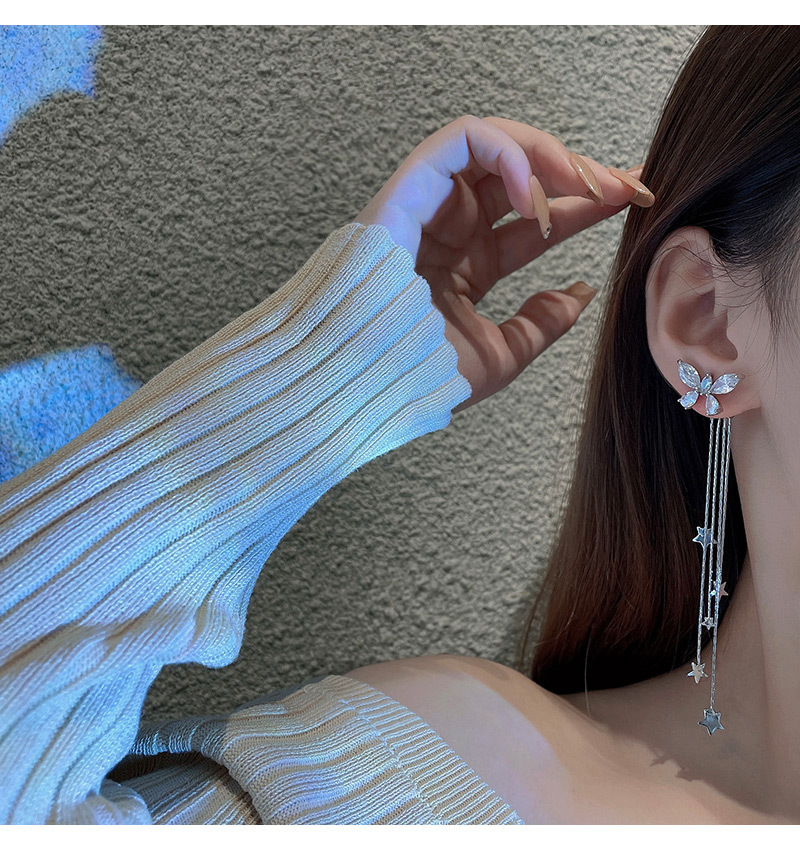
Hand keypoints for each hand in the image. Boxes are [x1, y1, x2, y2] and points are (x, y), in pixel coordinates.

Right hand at [354, 115, 651, 412]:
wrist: (365, 383)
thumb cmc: (419, 376)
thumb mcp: (498, 356)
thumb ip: (539, 324)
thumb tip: (579, 293)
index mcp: (469, 265)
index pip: (535, 222)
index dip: (586, 206)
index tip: (636, 200)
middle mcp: (451, 229)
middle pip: (522, 178)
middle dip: (580, 172)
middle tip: (629, 184)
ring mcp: (429, 206)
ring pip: (494, 146)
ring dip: (549, 156)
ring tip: (587, 185)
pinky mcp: (408, 189)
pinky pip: (459, 143)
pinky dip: (505, 152)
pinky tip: (536, 191)